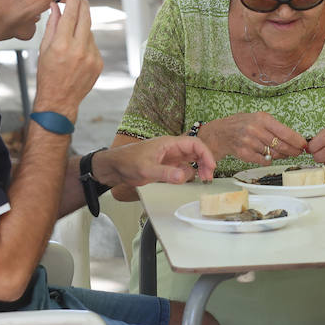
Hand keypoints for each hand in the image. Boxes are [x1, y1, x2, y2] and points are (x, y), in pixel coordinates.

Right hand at [29, 0, 102, 120]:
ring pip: (89, 32)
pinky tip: (77, 52)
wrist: (59, 100)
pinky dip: (86, 42)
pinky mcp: (99, 62)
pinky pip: (93, 45)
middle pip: (85, 18)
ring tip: (71, 35)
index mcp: (62, 45)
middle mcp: (79, 49)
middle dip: (83, 5)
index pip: (71, 14)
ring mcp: (91, 56)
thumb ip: (52, 25)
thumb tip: (56, 6)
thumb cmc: (47, 75)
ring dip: (82, 27)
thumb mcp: (44, 49)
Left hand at [100, 136, 216, 185]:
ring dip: (198, 169)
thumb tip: (183, 176)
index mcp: (169, 143)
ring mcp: (169, 158)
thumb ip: (165, 173)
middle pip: (196, 152)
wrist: (114, 167)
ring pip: (191, 161)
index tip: (211, 167)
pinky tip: (187, 181)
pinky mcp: (166, 166)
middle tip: (208, 177)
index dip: (206, 154)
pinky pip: (182, 169)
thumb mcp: (146, 169)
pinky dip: (188, 174)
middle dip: (205, 163)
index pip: (194, 144)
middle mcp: (172, 149)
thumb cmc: (126, 161)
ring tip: (202, 179)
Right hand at [197, 112, 307, 163]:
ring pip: (273, 154)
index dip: (297, 140)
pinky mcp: (245, 154)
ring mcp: (249, 143)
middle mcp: (255, 130)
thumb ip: (274, 127)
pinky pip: (264, 160)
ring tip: (284, 153)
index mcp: (262, 119)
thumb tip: (294, 138)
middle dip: (293, 150)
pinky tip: (268, 155)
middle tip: (298, 152)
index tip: (304, 145)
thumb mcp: (259, 118)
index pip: (285, 132)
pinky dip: (268, 160)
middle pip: (281, 145)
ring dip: (282, 155)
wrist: (221, 133)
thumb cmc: (243, 124)